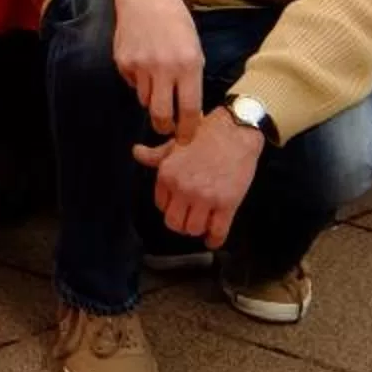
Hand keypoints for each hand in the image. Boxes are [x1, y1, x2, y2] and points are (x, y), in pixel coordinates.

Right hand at [112, 0, 207, 134]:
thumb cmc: (176, 23)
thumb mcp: (194, 49)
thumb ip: (191, 79)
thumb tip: (189, 111)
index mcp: (189, 65)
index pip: (189, 110)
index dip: (188, 130)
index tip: (186, 139)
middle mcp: (164, 68)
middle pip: (161, 115)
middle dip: (164, 128)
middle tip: (167, 128)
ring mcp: (140, 66)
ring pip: (144, 100)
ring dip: (151, 98)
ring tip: (156, 79)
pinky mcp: (122, 62)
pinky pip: (131, 84)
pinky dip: (138, 81)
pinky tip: (142, 61)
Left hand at [133, 110, 262, 248]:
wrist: (235, 131)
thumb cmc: (204, 134)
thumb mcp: (175, 143)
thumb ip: (154, 155)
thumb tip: (135, 152)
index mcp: (167, 175)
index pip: (161, 205)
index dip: (170, 207)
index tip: (179, 206)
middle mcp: (182, 188)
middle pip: (174, 223)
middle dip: (181, 223)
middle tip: (189, 218)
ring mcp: (205, 197)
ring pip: (193, 229)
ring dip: (197, 229)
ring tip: (202, 222)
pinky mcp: (227, 204)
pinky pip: (216, 232)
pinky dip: (214, 240)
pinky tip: (213, 238)